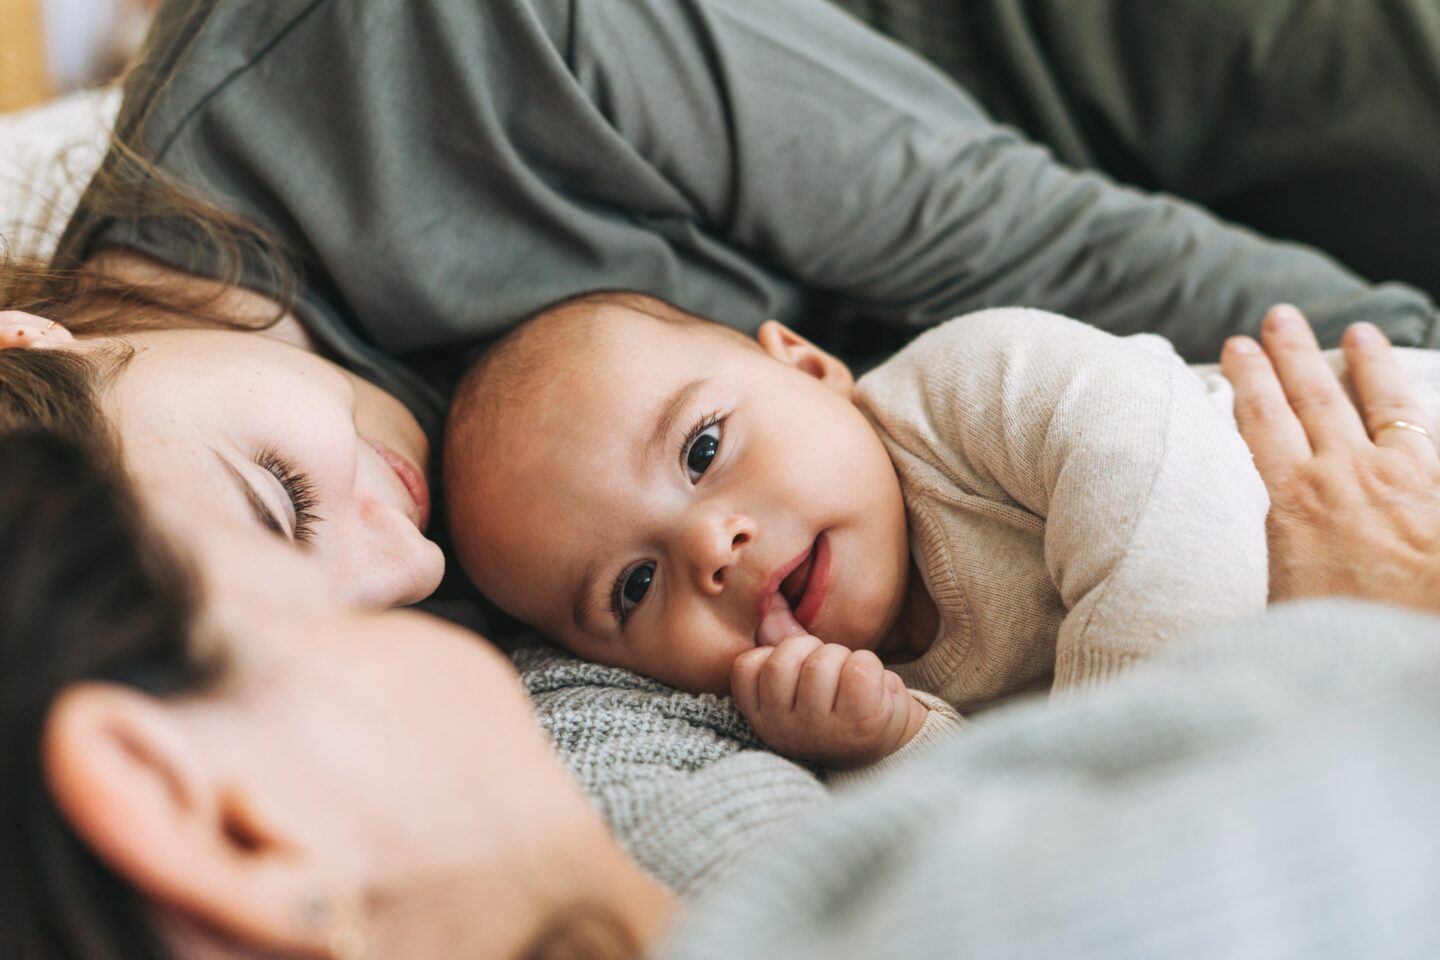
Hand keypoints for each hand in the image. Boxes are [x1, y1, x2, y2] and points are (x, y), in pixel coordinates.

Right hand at [731, 598, 927, 767]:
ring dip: (842, 657)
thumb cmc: (836, 702)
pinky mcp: (860, 724)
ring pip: (820, 663)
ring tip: (850, 677)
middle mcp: (785, 731)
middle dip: (810, 648)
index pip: (747, 667)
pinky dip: (870, 664)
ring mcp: (822, 731)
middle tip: (828, 668)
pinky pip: (858, 668)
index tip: (797, 668)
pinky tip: (872, 685)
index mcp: (763, 719)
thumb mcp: (800, 678)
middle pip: (782, 661)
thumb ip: (782, 645)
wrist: (887, 741)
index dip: (774, 652)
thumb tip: (773, 608)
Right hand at [1221, 305, 1439, 610]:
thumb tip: (1228, 575)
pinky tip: (1421, 396)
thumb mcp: (1276, 608)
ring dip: (1366, 364)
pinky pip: (1431, 431)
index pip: (1261, 422)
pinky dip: (1422, 407)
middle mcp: (1345, 476)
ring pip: (1382, 404)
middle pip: (1313, 399)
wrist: (1421, 647)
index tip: (1237, 348)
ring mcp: (1404, 478)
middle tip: (1279, 319)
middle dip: (1293, 354)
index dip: (1248, 380)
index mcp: (1292, 503)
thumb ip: (1261, 570)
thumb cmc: (1346, 639)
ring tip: (1358, 332)